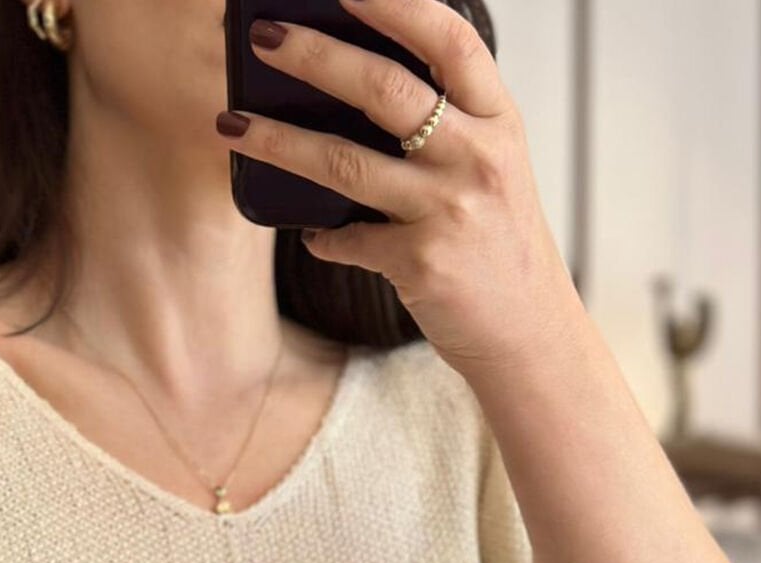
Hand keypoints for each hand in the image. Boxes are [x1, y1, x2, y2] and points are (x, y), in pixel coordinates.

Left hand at [222, 0, 580, 374]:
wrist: (529, 332)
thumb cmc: (498, 241)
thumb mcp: (491, 166)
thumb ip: (445, 126)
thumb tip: (349, 88)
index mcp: (497, 119)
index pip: (447, 40)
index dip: (393, 4)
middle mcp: (477, 156)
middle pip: (383, 89)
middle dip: (314, 56)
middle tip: (263, 37)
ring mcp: (448, 211)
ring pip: (346, 163)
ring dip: (279, 141)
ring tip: (232, 124)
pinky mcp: (421, 264)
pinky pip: (347, 241)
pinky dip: (321, 238)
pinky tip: (310, 234)